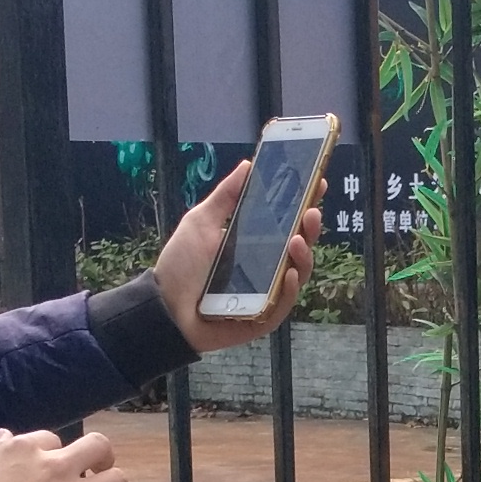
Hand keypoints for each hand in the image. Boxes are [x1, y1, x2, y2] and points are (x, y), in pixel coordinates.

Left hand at [158, 157, 321, 355]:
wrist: (163, 308)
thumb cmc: (181, 265)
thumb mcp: (201, 222)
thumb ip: (226, 196)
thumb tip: (248, 165)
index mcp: (254, 241)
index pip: (287, 220)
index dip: (304, 202)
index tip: (317, 182)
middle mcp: (265, 265)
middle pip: (299, 246)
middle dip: (310, 228)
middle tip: (312, 212)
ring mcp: (266, 292)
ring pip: (297, 273)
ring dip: (303, 256)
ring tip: (297, 240)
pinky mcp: (262, 316)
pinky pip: (282, 303)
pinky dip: (289, 289)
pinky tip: (288, 274)